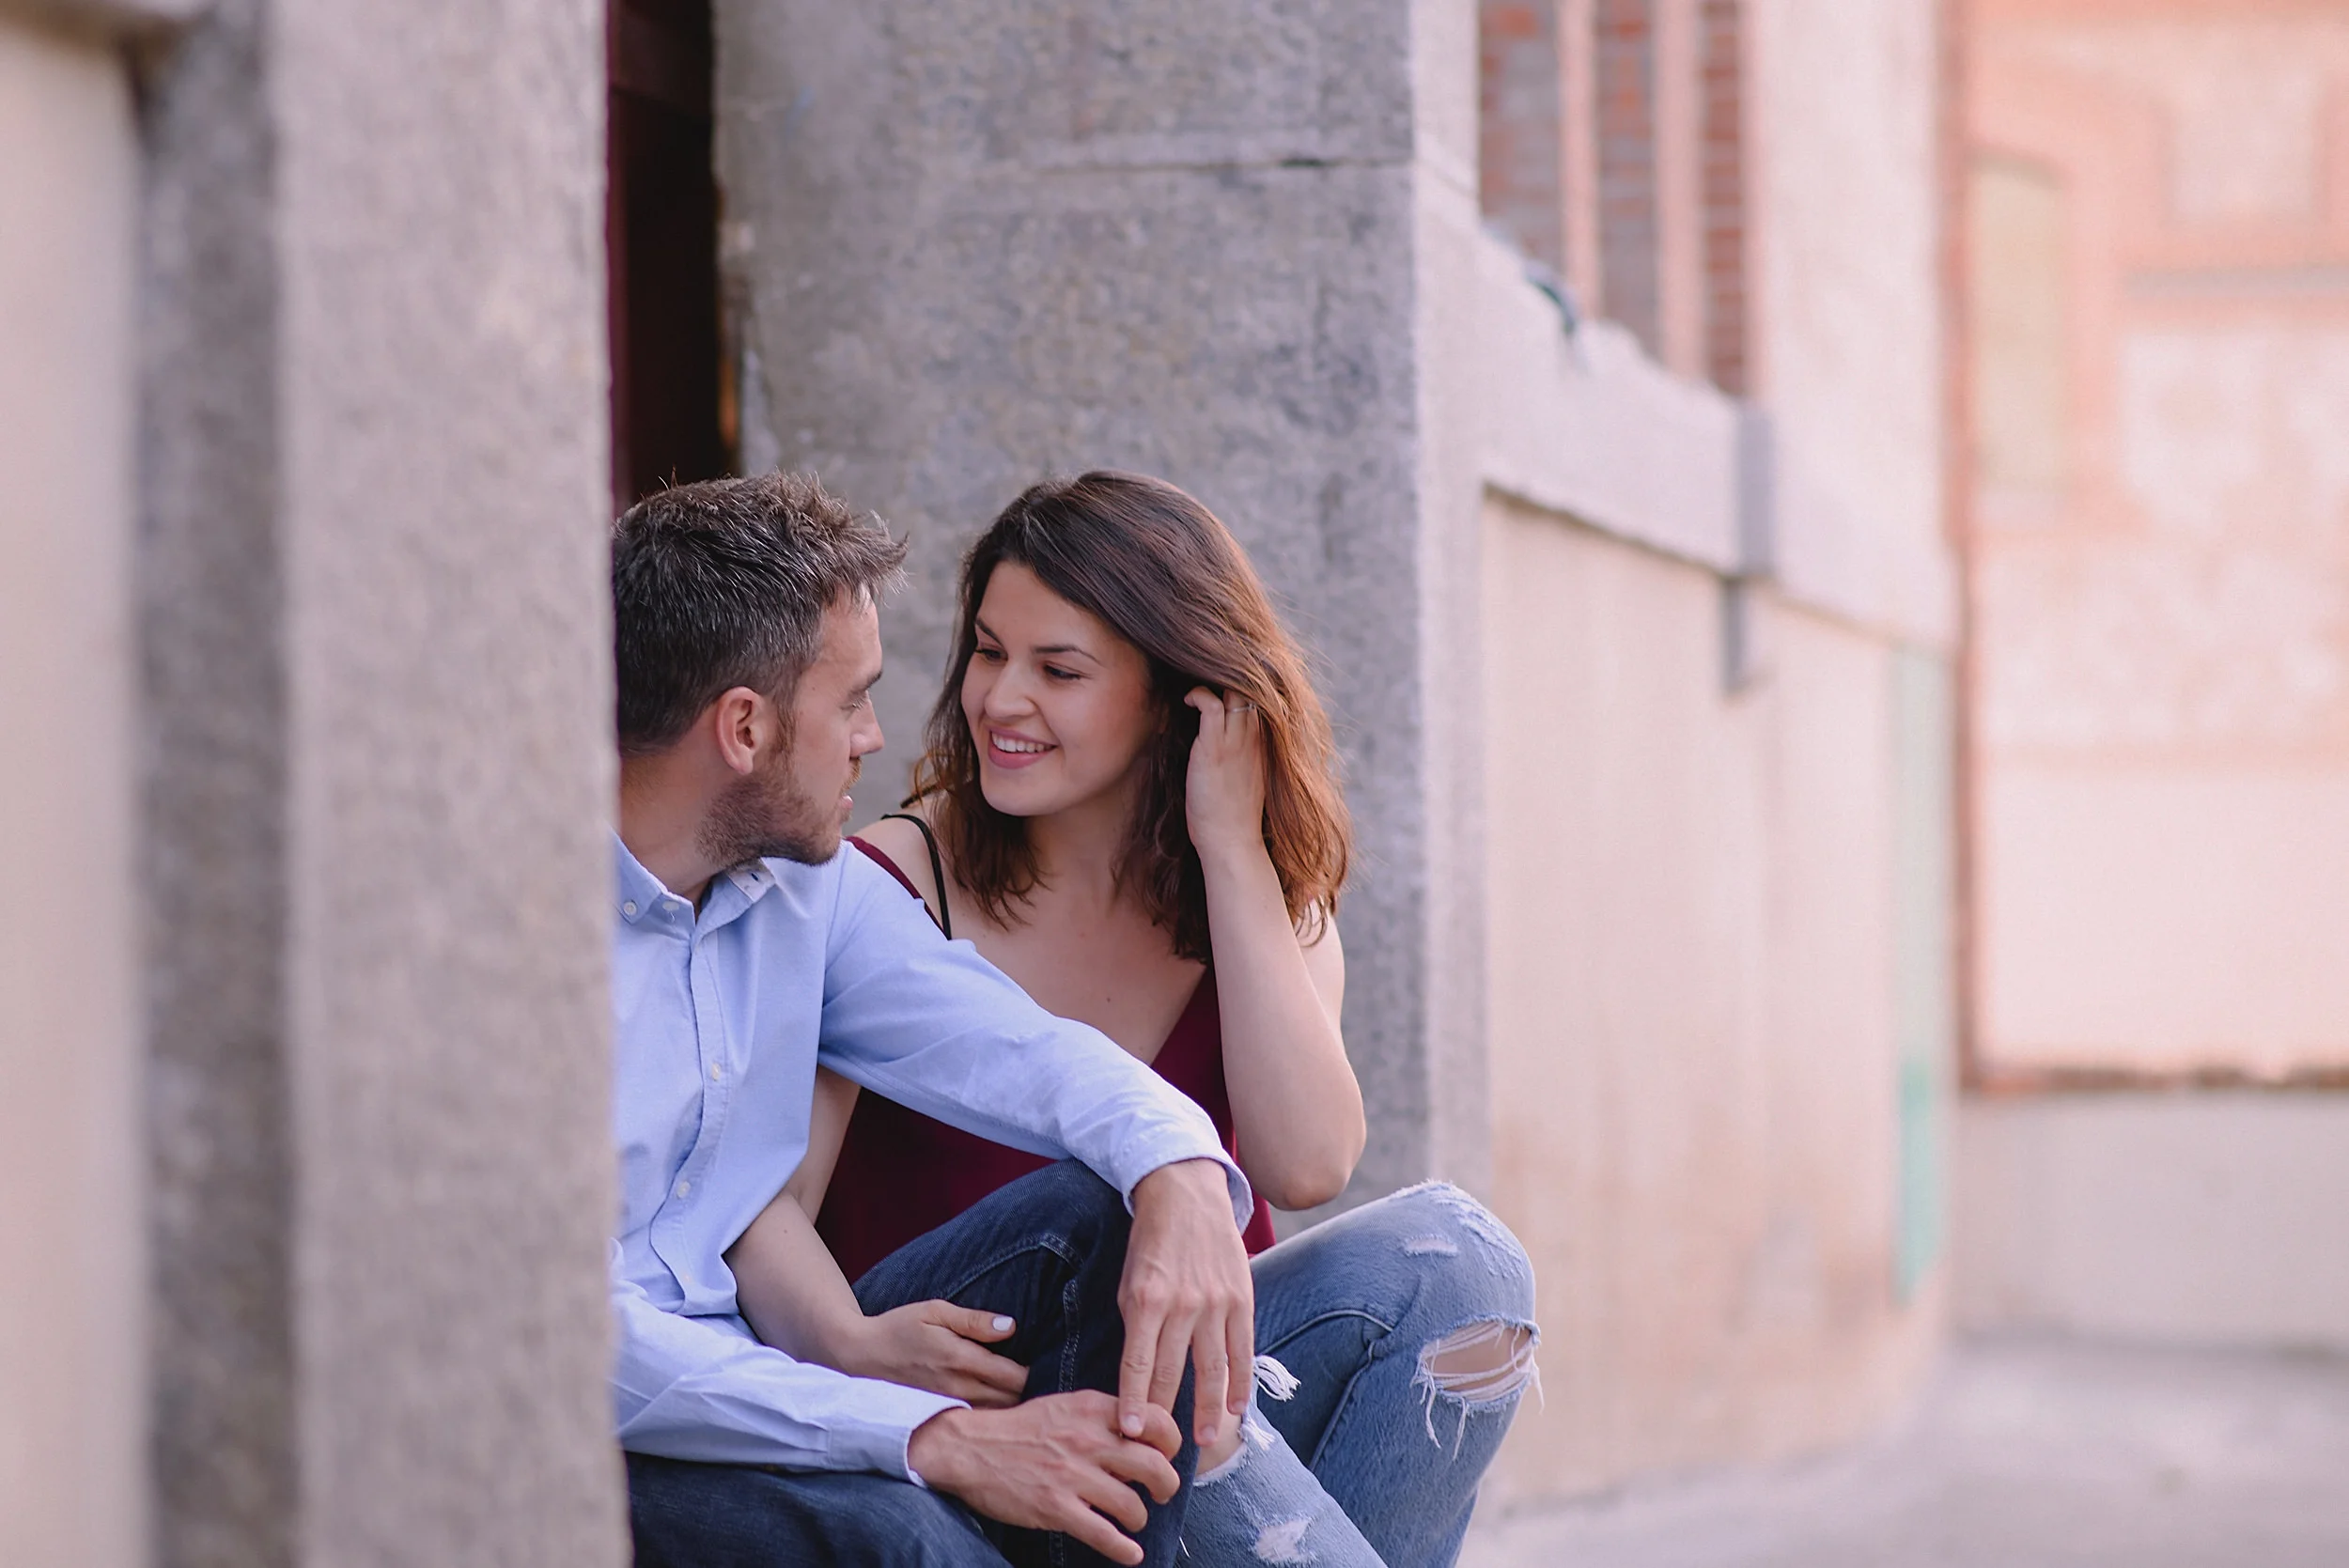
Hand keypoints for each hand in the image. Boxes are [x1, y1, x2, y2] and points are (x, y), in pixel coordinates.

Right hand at [831, 1300, 1028, 1407]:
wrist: (859, 1357)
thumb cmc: (899, 1328)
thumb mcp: (935, 1311)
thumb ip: (974, 1321)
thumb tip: (1011, 1327)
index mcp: (960, 1359)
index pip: (1014, 1377)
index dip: (1031, 1373)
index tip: (1034, 1363)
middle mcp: (957, 1389)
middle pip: (1010, 1402)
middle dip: (1025, 1394)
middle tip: (1031, 1381)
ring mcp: (946, 1408)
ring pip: (993, 1418)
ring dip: (1009, 1409)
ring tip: (1015, 1396)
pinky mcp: (937, 1418)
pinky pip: (973, 1425)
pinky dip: (987, 1420)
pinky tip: (992, 1411)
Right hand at [907, 1395, 1181, 1565]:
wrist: (971, 1448)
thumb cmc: (1021, 1428)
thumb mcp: (1065, 1406)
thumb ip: (1102, 1417)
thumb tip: (1139, 1436)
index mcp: (1093, 1409)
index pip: (1156, 1420)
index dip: (1171, 1441)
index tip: (1168, 1454)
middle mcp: (1088, 1440)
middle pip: (1155, 1465)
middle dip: (1166, 1485)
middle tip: (1160, 1492)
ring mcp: (1072, 1476)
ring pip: (1132, 1504)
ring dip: (1140, 1517)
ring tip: (1134, 1520)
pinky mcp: (1056, 1508)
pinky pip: (1104, 1534)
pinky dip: (1124, 1549)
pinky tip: (1131, 1554)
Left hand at [1120, 1158, 1253, 1449]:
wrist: (1185, 1193)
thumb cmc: (1150, 1241)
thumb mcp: (1128, 1280)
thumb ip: (1135, 1325)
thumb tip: (1140, 1375)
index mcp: (1145, 1300)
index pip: (1138, 1363)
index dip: (1134, 1401)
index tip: (1131, 1433)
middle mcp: (1182, 1303)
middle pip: (1174, 1373)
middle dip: (1166, 1414)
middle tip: (1163, 1449)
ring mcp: (1215, 1301)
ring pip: (1212, 1368)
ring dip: (1207, 1409)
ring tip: (1204, 1440)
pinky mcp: (1241, 1297)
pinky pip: (1242, 1348)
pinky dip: (1239, 1380)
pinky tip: (1235, 1407)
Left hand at [1182, 688, 1268, 866]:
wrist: (1232, 843)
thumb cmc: (1234, 817)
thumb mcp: (1247, 780)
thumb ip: (1244, 757)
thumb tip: (1227, 746)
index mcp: (1265, 744)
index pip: (1263, 698)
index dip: (1248, 682)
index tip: (1228, 675)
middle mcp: (1256, 738)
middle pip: (1253, 687)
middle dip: (1233, 673)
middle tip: (1209, 672)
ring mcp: (1237, 742)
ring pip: (1235, 689)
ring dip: (1214, 680)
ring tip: (1195, 686)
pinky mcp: (1215, 748)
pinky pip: (1211, 704)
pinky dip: (1198, 694)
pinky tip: (1187, 700)